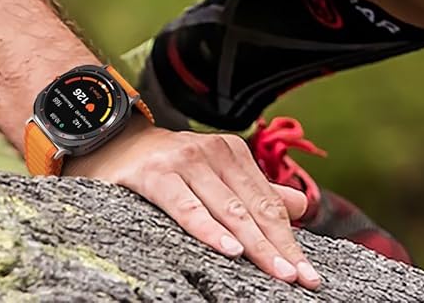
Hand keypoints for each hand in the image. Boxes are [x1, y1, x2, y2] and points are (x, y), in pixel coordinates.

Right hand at [64, 117, 321, 289]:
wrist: (113, 143)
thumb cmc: (168, 166)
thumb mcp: (214, 173)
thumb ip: (256, 190)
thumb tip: (300, 207)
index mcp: (232, 153)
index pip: (268, 203)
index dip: (289, 240)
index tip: (310, 275)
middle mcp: (213, 152)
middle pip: (253, 208)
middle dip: (280, 247)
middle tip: (302, 280)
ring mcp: (185, 161)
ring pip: (227, 209)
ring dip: (255, 244)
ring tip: (279, 273)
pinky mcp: (156, 174)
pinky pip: (187, 207)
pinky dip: (209, 229)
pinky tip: (230, 250)